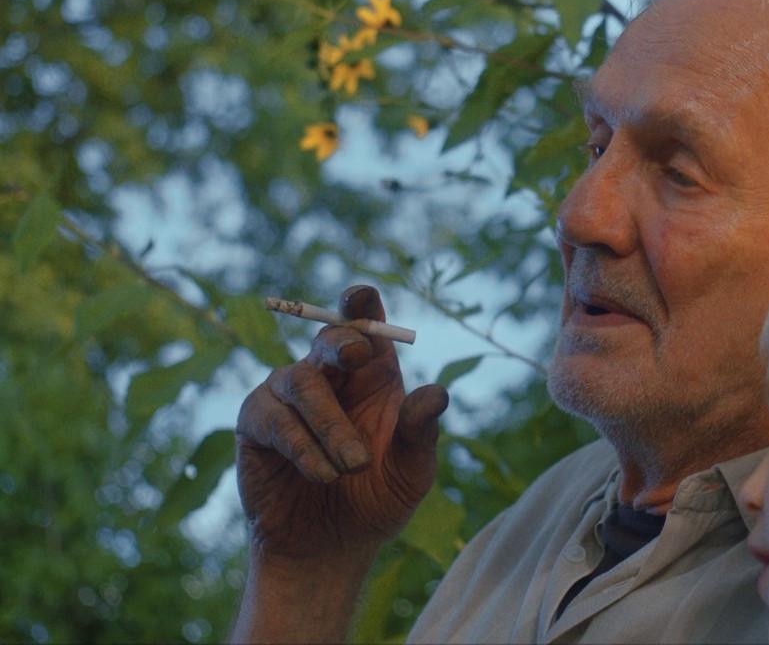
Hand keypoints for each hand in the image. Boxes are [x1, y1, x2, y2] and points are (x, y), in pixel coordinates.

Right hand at [235, 284, 447, 561]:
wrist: (331, 548)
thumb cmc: (377, 500)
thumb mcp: (411, 472)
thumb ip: (420, 433)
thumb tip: (438, 392)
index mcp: (374, 376)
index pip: (366, 328)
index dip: (361, 305)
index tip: (361, 293)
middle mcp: (331, 377)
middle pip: (331, 338)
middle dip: (344, 342)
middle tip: (361, 357)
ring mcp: (289, 396)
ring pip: (302, 382)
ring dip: (331, 425)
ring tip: (353, 466)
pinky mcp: (257, 423)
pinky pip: (274, 419)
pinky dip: (302, 446)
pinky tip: (323, 475)